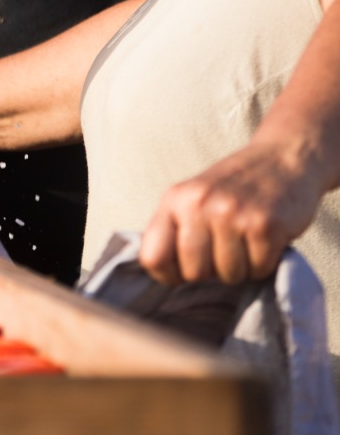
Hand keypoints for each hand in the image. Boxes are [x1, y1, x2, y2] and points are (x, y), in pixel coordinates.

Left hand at [138, 143, 320, 284]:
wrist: (282, 159)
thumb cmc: (234, 187)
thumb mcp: (193, 197)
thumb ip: (175, 228)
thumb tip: (161, 273)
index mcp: (175, 198)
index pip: (152, 257)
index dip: (169, 274)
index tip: (186, 267)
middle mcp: (200, 203)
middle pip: (193, 273)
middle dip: (212, 271)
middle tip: (226, 247)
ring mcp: (233, 213)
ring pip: (228, 276)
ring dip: (241, 267)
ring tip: (246, 239)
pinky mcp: (265, 225)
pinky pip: (258, 269)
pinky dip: (264, 262)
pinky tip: (264, 239)